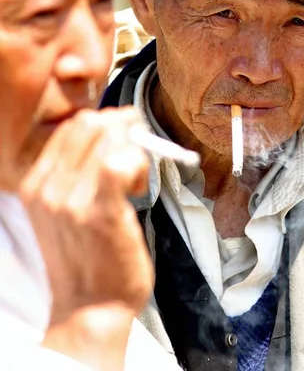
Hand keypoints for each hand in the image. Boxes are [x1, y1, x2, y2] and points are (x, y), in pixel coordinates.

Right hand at [20, 106, 153, 369]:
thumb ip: (80, 170)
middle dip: (124, 130)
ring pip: (110, 137)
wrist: (90, 309)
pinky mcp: (100, 213)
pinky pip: (122, 163)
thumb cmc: (88, 257)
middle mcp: (48, 188)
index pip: (73, 125)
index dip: (108, 123)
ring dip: (134, 152)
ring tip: (134, 182)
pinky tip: (137, 191)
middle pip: (91, 123)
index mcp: (36, 183)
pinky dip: (139, 167)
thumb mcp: (67, 208)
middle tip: (137, 155)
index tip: (126, 137)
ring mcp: (71, 200)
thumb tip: (115, 128)